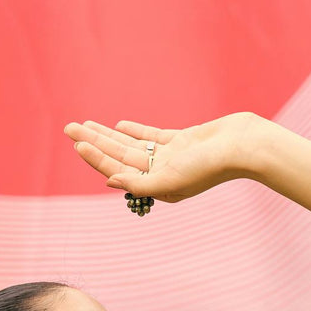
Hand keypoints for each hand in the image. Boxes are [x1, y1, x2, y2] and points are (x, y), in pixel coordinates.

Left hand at [63, 111, 263, 203]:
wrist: (243, 147)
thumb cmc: (208, 167)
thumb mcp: (169, 179)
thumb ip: (138, 183)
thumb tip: (109, 181)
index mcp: (156, 187)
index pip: (118, 170)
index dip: (95, 157)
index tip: (77, 142)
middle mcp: (160, 173)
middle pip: (118, 156)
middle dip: (93, 142)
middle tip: (68, 127)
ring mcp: (171, 157)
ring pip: (131, 144)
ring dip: (108, 134)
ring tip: (85, 124)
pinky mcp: (183, 141)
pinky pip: (152, 136)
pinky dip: (135, 130)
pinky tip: (118, 124)